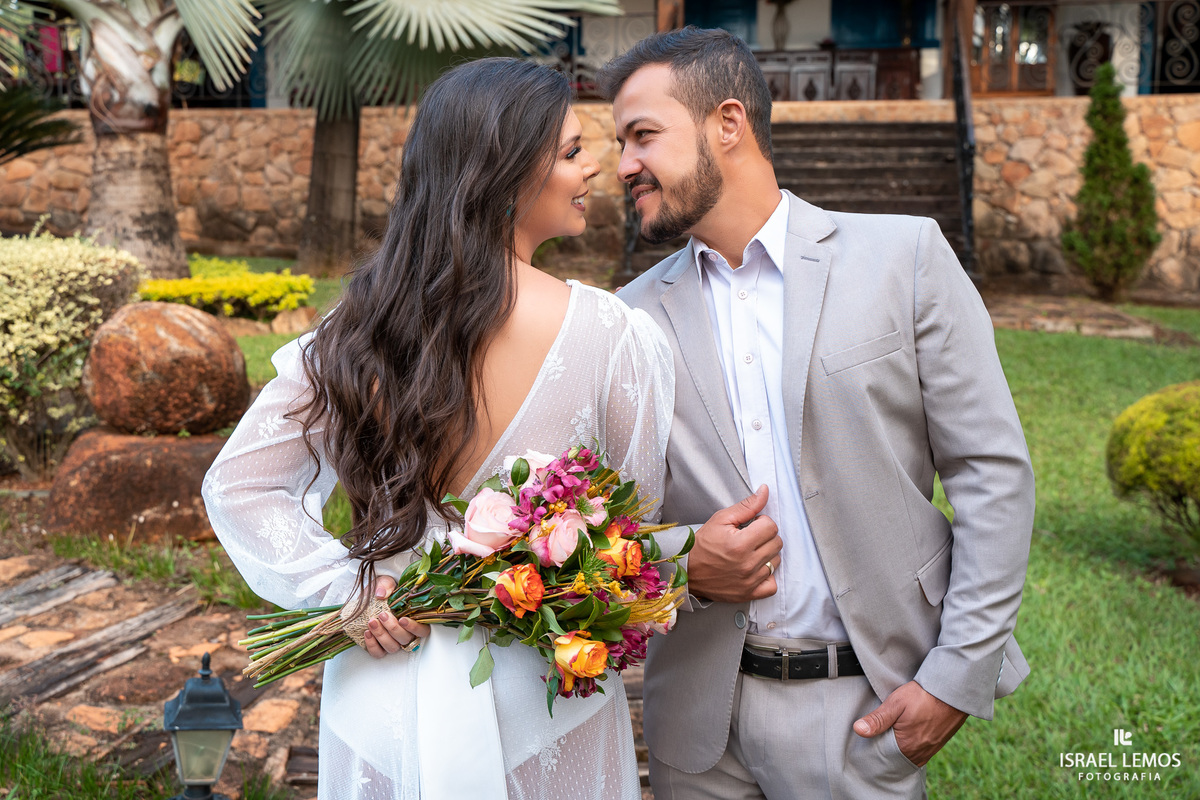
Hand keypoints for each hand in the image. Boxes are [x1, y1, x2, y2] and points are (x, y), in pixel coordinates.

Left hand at [362, 575, 430, 658]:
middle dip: (393, 628)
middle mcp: (405, 633)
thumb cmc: (381, 591)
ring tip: (371, 622)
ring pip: (392, 647)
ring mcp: (392, 641)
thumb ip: (386, 585)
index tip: (402, 619)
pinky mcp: (379, 647)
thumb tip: (381, 594)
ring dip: (381, 636)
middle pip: (405, 639)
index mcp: (413, 618)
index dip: (414, 628)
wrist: (366, 598)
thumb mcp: (384, 582)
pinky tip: (367, 633)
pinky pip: (378, 653)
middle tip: (382, 615)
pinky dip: (372, 645)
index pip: (423, 630)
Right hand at [685, 485, 781, 603]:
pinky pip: (772, 585)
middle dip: (765, 536)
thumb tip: (765, 491)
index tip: (752, 525)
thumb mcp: (721, 519)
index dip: (761, 522)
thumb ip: (747, 506)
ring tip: (750, 552)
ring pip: (776, 561)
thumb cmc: (702, 545)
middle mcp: (747, 564)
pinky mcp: (748, 594)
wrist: (687, 571)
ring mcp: (749, 581)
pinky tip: (756, 569)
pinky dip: (767, 577)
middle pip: (776, 543)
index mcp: (740, 544)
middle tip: (750, 538)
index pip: (771, 526)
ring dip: (766, 554)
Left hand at [852, 681, 967, 766]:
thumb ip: (877, 719)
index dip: (876, 746)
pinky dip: (912, 743)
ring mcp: (931, 749)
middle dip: (888, 746)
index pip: (885, 756)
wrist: (951, 690)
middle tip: (881, 732)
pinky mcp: (939, 743)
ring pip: (909, 753)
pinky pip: (921, 749)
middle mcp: (920, 753)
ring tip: (894, 730)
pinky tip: (908, 731)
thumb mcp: (896, 704)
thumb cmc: (923, 696)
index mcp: (907, 747)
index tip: (870, 737)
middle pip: (897, 756)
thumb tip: (858, 730)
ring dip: (901, 745)